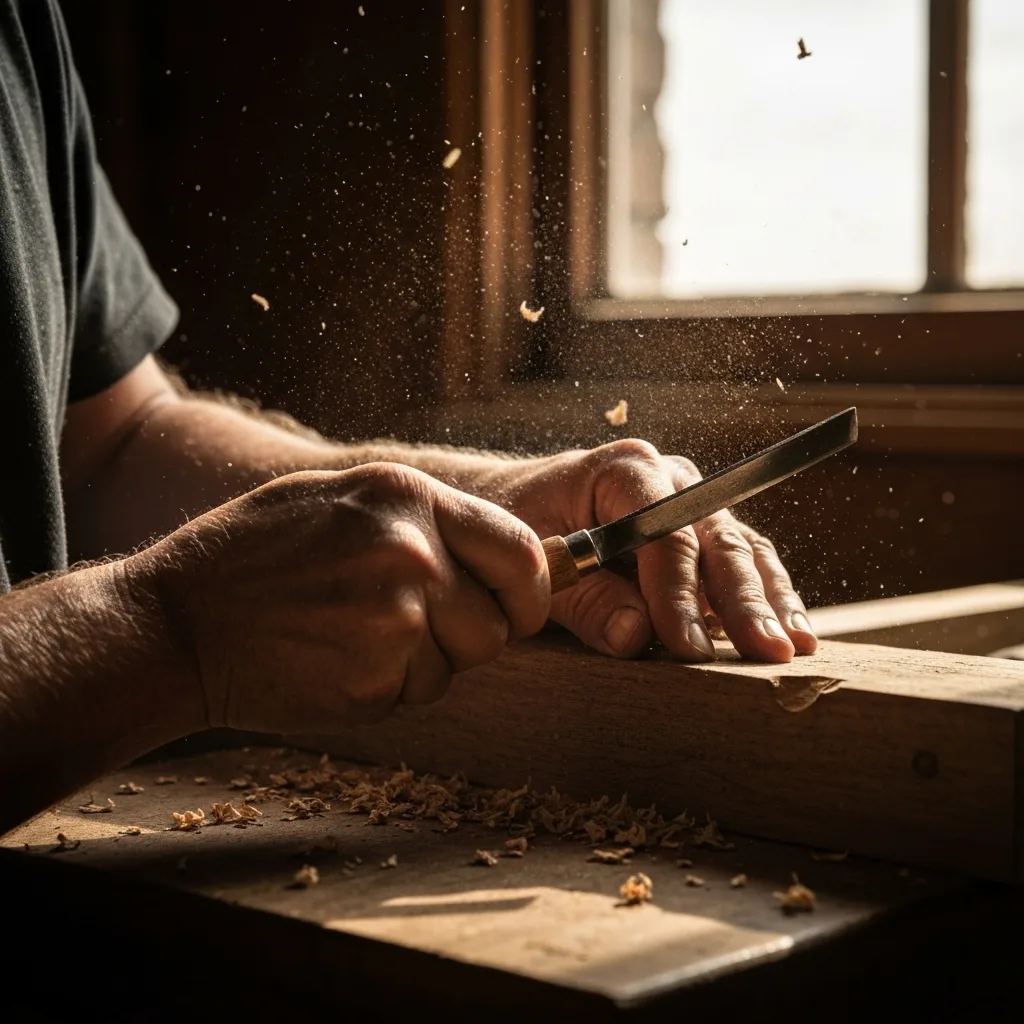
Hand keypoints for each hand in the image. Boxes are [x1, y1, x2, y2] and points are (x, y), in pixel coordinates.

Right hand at [127, 464, 549, 732]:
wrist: (175, 621)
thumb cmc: (254, 554)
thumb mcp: (340, 497)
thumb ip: (424, 518)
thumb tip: (504, 551)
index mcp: (409, 499)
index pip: (522, 552)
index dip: (530, 590)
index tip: (519, 606)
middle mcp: (413, 554)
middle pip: (500, 622)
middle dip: (471, 634)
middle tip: (414, 626)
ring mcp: (395, 619)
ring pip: (460, 664)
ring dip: (425, 663)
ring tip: (358, 637)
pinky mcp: (374, 679)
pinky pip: (416, 693)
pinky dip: (386, 688)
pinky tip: (334, 661)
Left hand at [492, 440, 814, 662]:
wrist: (516, 507)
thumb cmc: (519, 529)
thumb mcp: (535, 566)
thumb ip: (582, 601)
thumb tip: (636, 636)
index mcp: (623, 471)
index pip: (663, 534)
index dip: (678, 593)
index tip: (689, 647)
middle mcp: (670, 479)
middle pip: (716, 539)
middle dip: (743, 600)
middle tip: (766, 652)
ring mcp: (692, 503)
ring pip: (744, 548)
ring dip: (770, 600)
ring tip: (797, 648)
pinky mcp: (702, 534)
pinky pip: (744, 562)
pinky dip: (767, 597)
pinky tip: (790, 633)